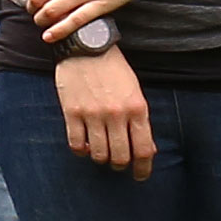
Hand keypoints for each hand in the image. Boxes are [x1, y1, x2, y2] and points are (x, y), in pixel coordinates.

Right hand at [55, 49, 149, 178]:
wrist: (86, 45)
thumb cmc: (113, 69)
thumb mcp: (134, 91)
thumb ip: (140, 120)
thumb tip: (147, 150)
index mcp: (137, 108)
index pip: (143, 150)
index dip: (143, 169)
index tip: (140, 176)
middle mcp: (116, 114)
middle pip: (120, 157)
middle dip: (120, 165)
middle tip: (118, 163)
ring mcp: (93, 114)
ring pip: (98, 154)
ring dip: (101, 159)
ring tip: (101, 152)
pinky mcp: (72, 112)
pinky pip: (76, 145)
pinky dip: (81, 151)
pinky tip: (84, 145)